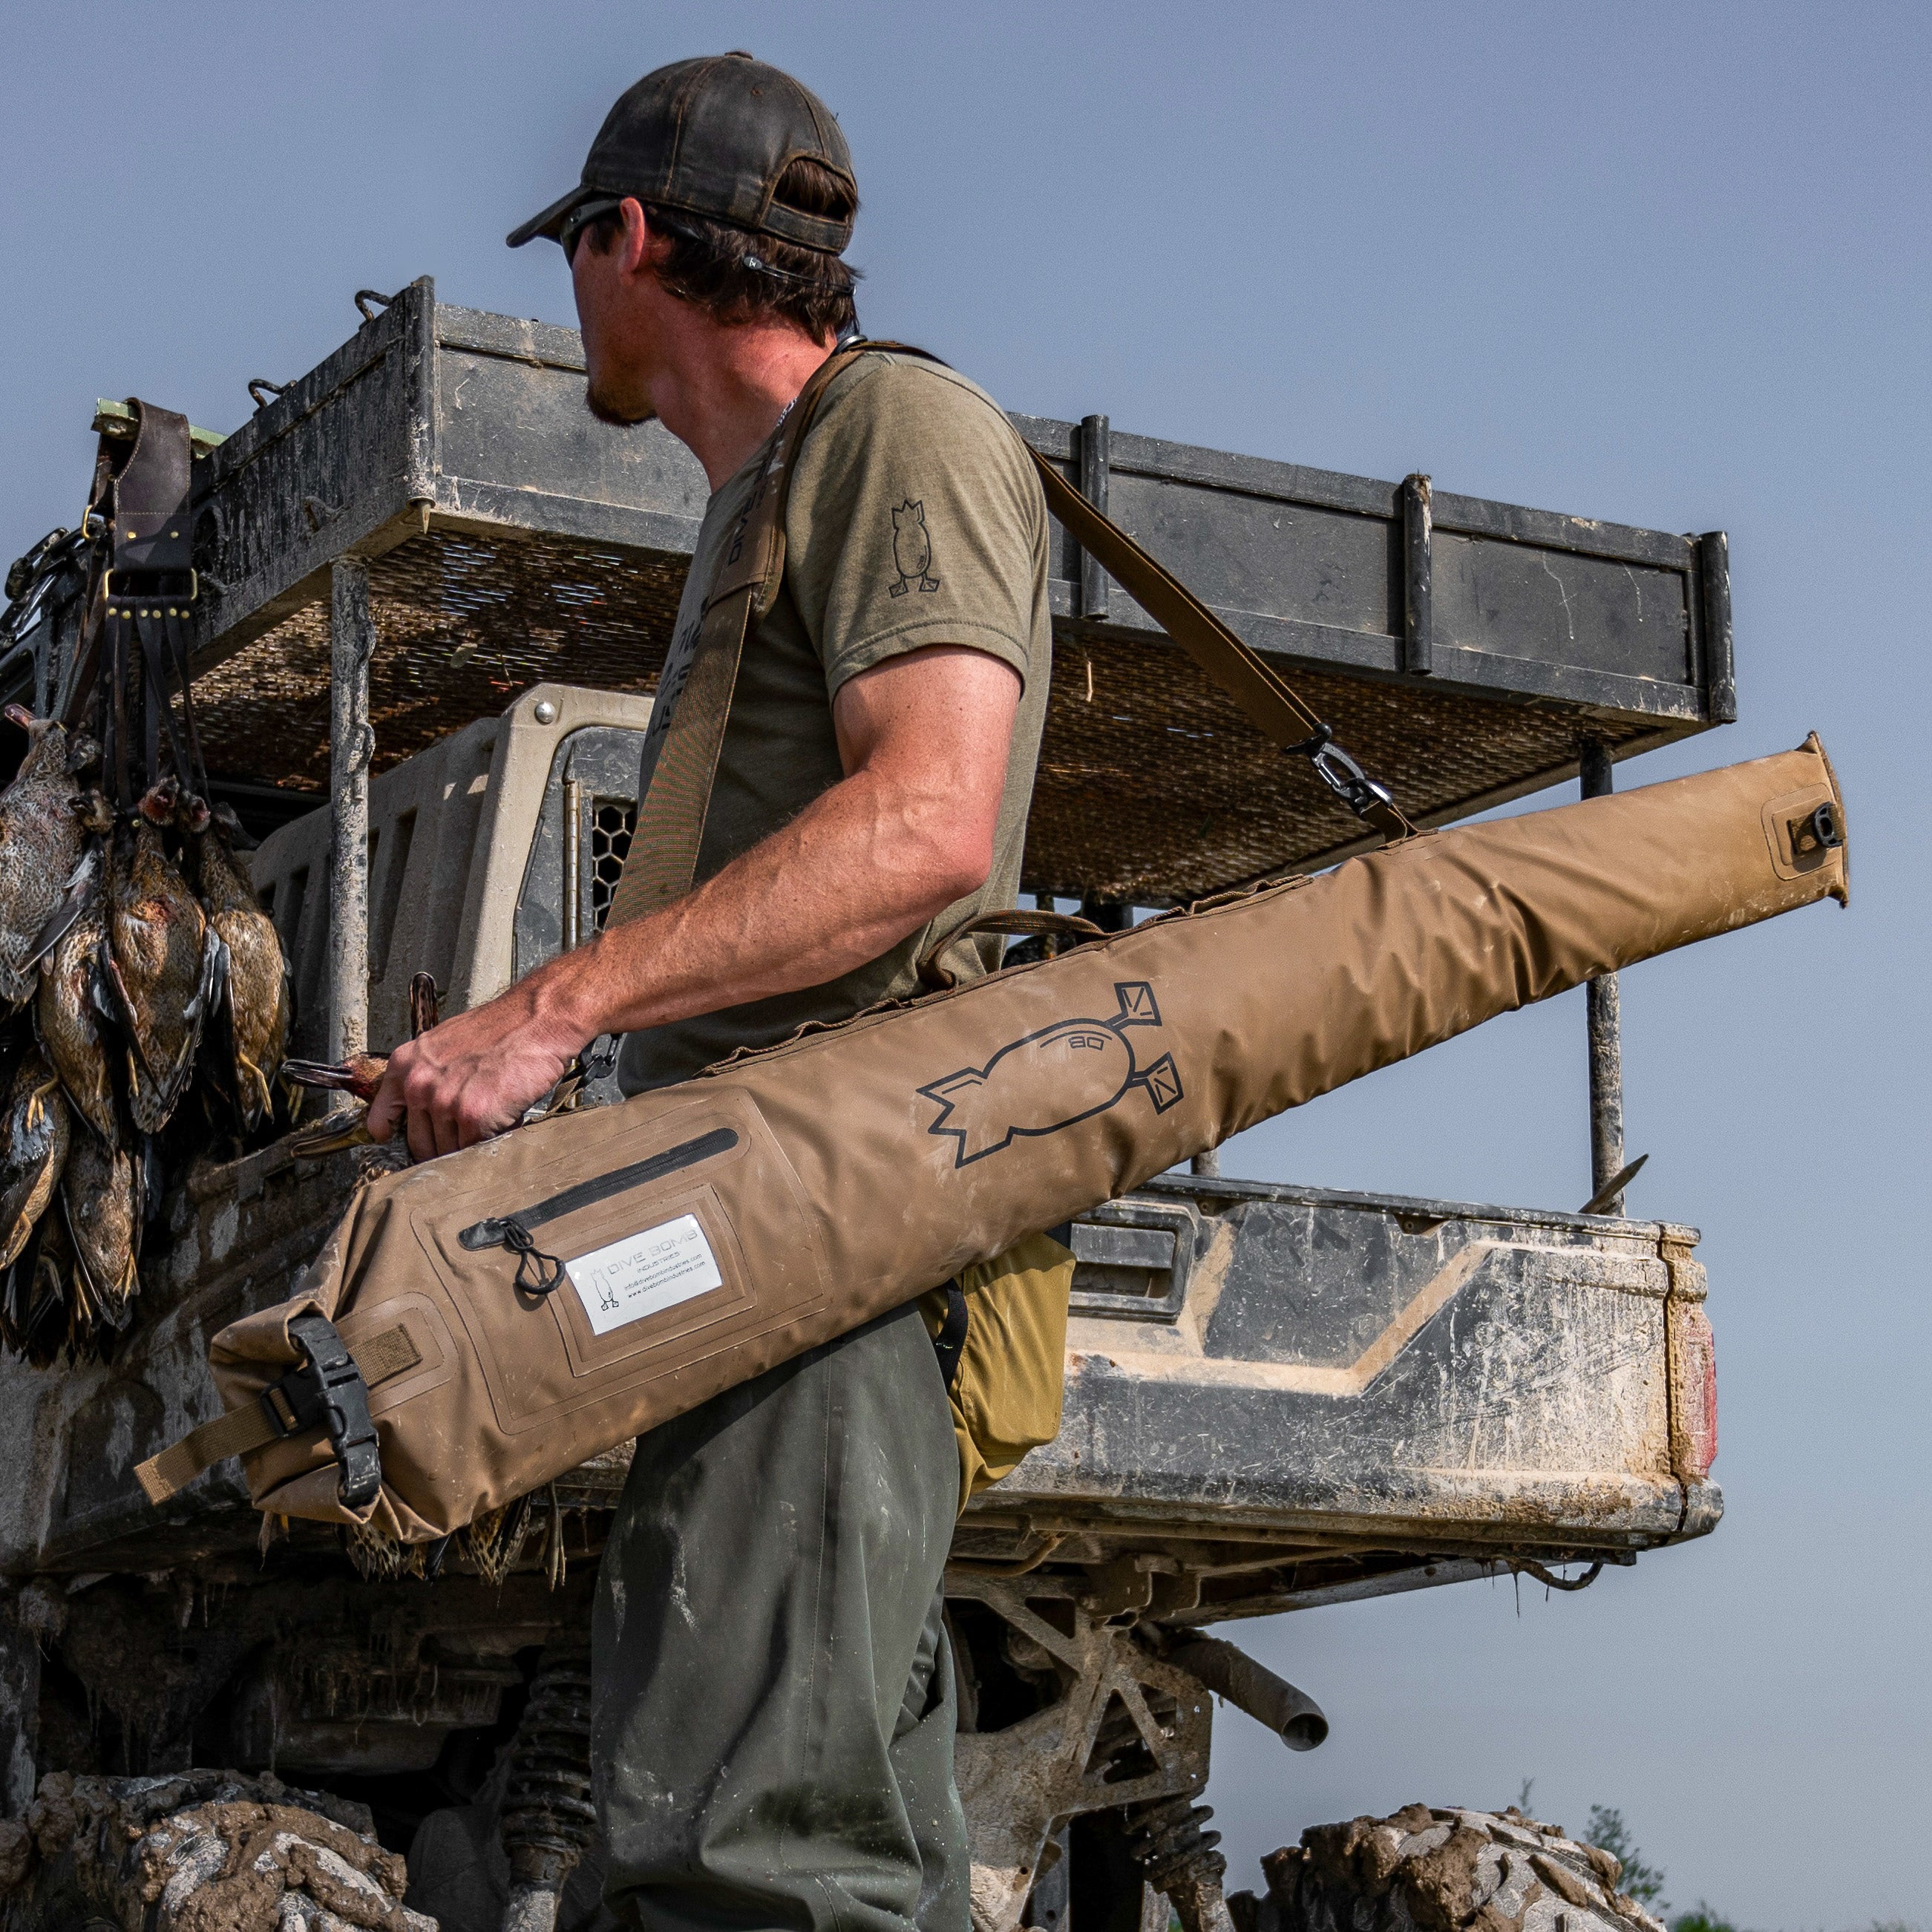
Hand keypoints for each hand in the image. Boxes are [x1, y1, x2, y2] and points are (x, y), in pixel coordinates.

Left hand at [364, 990, 583, 1161]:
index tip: (402, 1143)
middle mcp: (418, 1084)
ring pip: (449, 1151)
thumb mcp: (444, 1044)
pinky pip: (478, 1148)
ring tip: (493, 1115)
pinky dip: (495, 1138)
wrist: (537, 1020)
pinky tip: (506, 1115)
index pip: (381, 1120)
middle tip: (467, 1132)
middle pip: (420, 1144)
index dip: (395, 1135)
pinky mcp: (474, 1116)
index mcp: (405, 1065)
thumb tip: (424, 1109)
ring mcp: (445, 1102)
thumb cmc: (500, 1029)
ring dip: (472, 1143)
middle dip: (445, 1145)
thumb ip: (426, 1075)